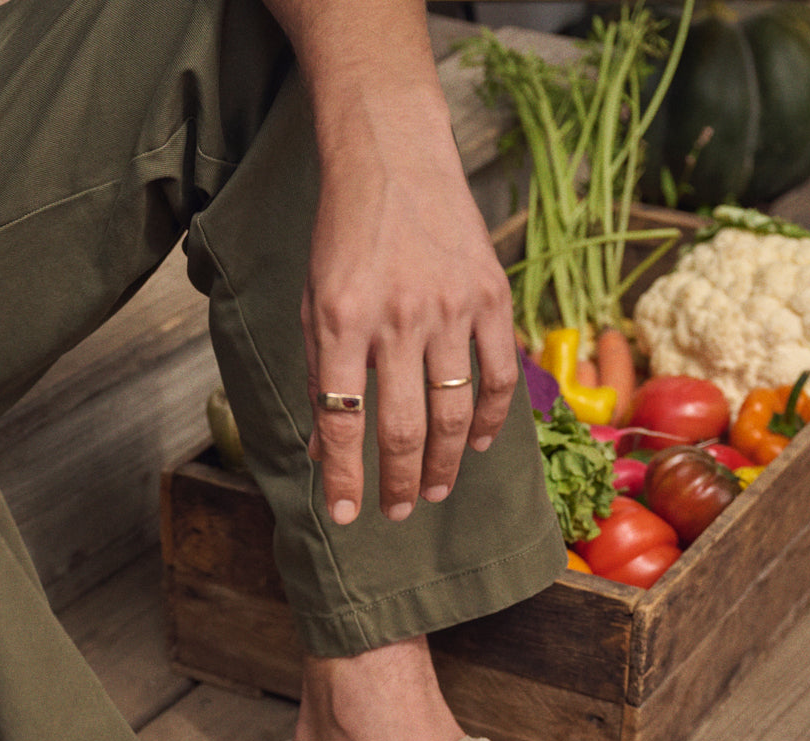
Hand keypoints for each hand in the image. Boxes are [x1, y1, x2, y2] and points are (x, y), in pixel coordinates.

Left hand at [303, 88, 516, 524]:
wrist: (393, 156)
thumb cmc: (344, 236)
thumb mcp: (312, 303)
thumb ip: (320, 375)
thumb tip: (323, 449)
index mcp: (341, 321)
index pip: (342, 421)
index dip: (343, 477)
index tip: (343, 516)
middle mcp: (397, 317)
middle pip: (402, 428)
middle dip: (396, 482)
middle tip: (394, 511)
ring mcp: (450, 307)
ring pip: (452, 412)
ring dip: (443, 463)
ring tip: (432, 491)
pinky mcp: (490, 295)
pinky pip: (497, 376)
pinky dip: (488, 419)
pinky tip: (476, 445)